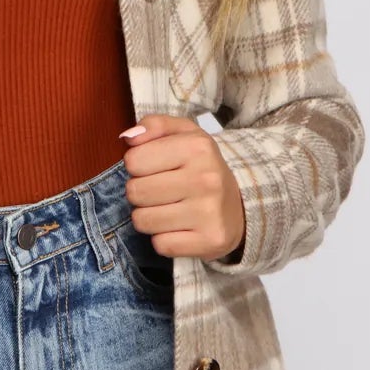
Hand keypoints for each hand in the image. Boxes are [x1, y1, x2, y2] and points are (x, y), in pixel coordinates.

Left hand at [118, 114, 245, 261]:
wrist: (241, 205)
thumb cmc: (202, 167)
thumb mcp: (185, 134)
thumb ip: (154, 125)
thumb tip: (128, 137)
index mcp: (198, 147)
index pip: (133, 160)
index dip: (137, 165)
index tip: (154, 168)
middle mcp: (206, 179)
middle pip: (135, 192)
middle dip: (140, 192)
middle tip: (160, 191)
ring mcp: (209, 212)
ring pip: (143, 221)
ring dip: (148, 217)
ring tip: (168, 209)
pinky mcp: (210, 241)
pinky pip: (160, 245)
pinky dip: (163, 238)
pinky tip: (179, 227)